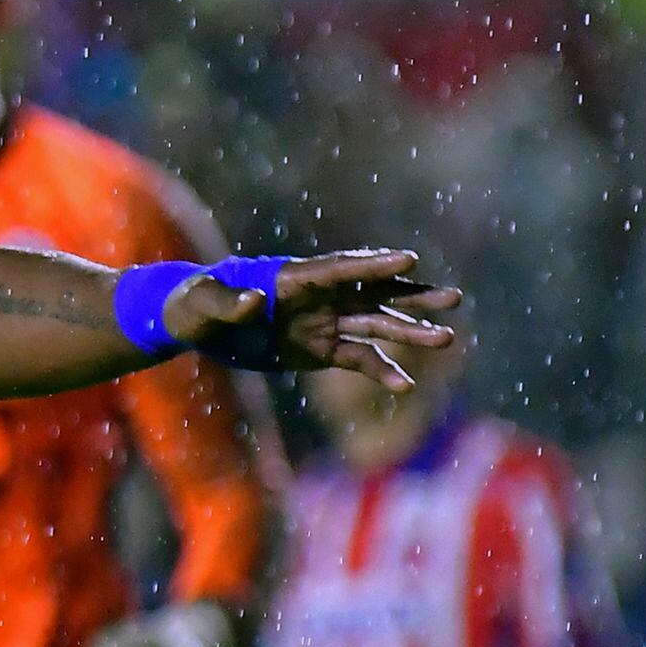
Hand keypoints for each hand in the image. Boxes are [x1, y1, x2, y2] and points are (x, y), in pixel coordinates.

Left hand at [167, 250, 457, 391]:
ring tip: (447, 338)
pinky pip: (358, 359)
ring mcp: (323, 322)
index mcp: (292, 278)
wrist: (193, 324)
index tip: (410, 261)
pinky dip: (381, 371)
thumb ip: (225, 301)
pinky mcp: (320, 348)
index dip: (374, 265)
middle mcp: (317, 297)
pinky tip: (404, 386)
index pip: (340, 269)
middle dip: (412, 295)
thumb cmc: (192, 304)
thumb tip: (252, 301)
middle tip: (454, 297)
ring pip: (376, 325)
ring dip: (409, 332)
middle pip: (373, 292)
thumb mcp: (201, 303)